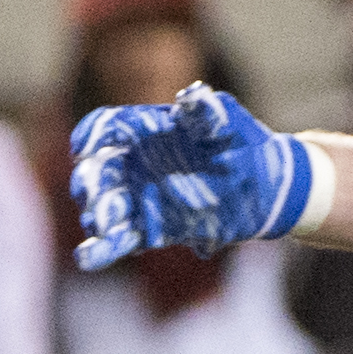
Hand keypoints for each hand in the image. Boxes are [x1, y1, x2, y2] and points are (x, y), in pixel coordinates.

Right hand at [71, 84, 315, 269]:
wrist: (267, 186)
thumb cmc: (244, 143)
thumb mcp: (228, 123)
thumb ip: (207, 112)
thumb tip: (191, 95)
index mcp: (146, 129)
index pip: (107, 127)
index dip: (92, 134)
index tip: (84, 148)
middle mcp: (135, 162)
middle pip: (98, 170)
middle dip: (92, 184)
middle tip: (100, 199)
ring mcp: (140, 197)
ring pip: (106, 206)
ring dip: (99, 216)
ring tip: (105, 227)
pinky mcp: (151, 228)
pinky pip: (121, 239)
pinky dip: (103, 249)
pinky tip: (89, 258)